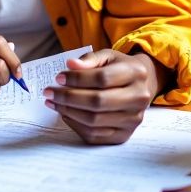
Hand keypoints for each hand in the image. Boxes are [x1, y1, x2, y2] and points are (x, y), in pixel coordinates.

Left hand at [43, 49, 160, 144]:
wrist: (141, 86)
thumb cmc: (119, 68)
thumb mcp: (108, 56)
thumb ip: (89, 59)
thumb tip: (70, 65)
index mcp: (135, 73)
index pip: (102, 78)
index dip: (77, 79)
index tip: (58, 77)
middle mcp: (139, 98)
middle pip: (98, 102)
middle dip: (68, 97)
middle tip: (49, 92)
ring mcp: (133, 120)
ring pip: (94, 121)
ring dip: (68, 112)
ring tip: (53, 102)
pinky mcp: (124, 135)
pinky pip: (95, 135)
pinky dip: (75, 125)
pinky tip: (65, 114)